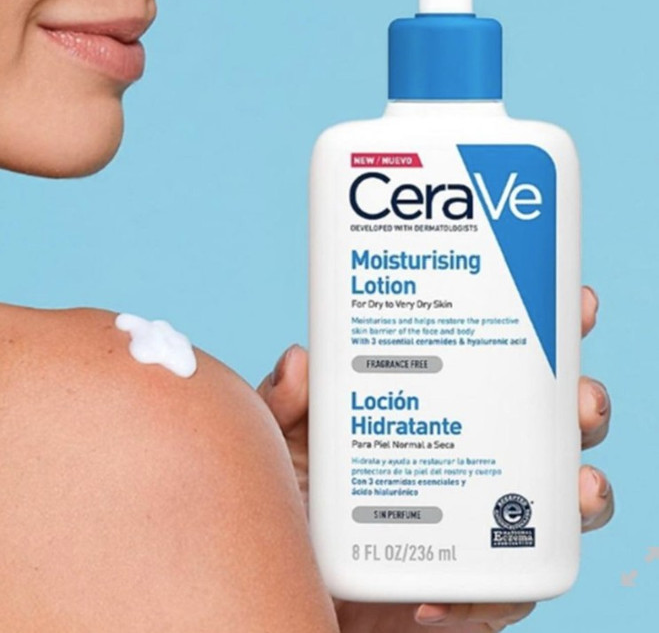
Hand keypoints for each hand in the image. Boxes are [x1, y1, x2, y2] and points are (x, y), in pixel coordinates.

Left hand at [258, 286, 612, 631]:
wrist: (292, 592)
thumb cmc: (294, 509)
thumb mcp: (287, 445)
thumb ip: (285, 407)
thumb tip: (300, 360)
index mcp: (439, 410)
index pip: (500, 364)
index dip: (544, 333)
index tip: (571, 304)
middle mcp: (469, 460)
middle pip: (546, 427)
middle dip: (580, 405)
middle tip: (579, 396)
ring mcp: (478, 525)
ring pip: (554, 504)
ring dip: (581, 493)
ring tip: (579, 486)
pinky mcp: (472, 590)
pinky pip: (506, 592)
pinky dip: (497, 593)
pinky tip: (456, 591)